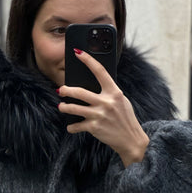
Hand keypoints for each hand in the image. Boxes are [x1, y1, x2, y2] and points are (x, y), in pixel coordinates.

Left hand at [57, 49, 149, 166]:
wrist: (131, 140)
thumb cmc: (124, 118)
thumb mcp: (121, 101)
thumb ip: (109, 93)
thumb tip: (91, 85)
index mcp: (114, 92)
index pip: (100, 71)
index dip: (88, 60)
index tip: (78, 52)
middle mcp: (106, 102)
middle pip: (80, 92)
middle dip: (67, 90)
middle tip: (61, 90)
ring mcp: (99, 115)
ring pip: (74, 108)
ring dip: (65, 107)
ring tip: (61, 107)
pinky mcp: (94, 128)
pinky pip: (77, 126)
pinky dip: (72, 127)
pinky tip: (71, 127)